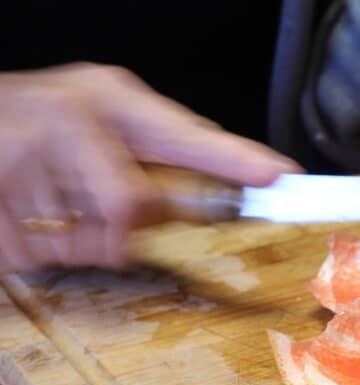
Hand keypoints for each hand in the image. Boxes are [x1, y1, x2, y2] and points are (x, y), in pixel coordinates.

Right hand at [0, 63, 299, 271]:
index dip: (232, 159)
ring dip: (87, 238)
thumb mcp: (107, 126)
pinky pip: (44, 253)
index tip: (276, 175)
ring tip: (60, 202)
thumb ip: (163, 162)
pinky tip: (34, 215)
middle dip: (128, 222)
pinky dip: (46, 247)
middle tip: (100, 203)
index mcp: (109, 98)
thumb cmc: (44, 125)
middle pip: (132, 205)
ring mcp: (25, 155)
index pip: (183, 135)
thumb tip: (229, 198)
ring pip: (94, 238)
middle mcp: (70, 117)